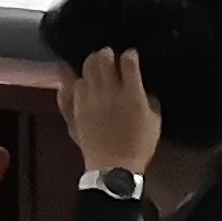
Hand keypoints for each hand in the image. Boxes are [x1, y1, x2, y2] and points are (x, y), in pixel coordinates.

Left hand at [60, 46, 165, 180]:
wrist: (113, 168)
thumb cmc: (139, 145)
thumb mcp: (154, 121)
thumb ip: (148, 99)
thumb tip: (141, 86)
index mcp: (131, 94)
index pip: (128, 62)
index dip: (130, 55)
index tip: (130, 56)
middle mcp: (107, 92)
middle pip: (102, 59)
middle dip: (106, 53)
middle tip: (109, 56)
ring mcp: (87, 100)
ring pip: (84, 70)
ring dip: (89, 65)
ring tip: (93, 67)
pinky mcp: (73, 110)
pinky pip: (67, 89)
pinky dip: (70, 81)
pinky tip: (74, 79)